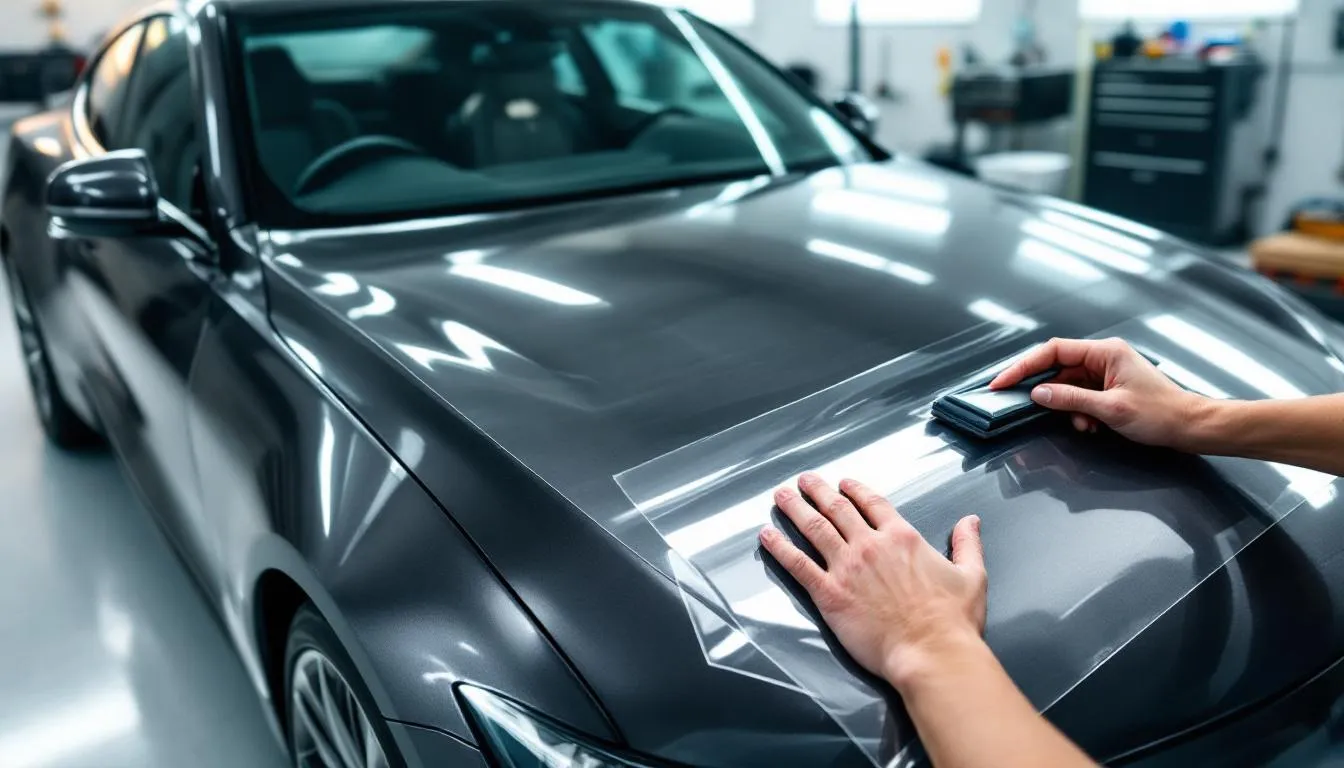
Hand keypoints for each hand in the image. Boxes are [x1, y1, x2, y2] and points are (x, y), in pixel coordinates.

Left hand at [759, 473, 986, 688]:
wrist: (932, 652)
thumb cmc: (952, 620)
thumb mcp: (971, 575)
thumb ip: (967, 544)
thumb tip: (969, 521)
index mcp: (902, 537)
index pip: (873, 503)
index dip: (854, 489)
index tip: (843, 483)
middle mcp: (870, 545)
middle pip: (837, 509)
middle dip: (817, 491)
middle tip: (802, 481)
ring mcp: (847, 567)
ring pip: (814, 528)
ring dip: (794, 508)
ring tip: (780, 496)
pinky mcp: (829, 593)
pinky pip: (798, 564)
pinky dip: (780, 547)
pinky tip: (767, 535)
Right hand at [989, 337, 1204, 449]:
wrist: (1190, 426)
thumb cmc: (1161, 413)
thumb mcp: (1111, 409)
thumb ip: (1071, 399)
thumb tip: (1038, 394)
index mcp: (1105, 351)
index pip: (1053, 351)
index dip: (1023, 366)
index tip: (1003, 381)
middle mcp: (1103, 357)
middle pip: (1057, 368)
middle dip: (1043, 390)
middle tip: (1016, 401)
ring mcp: (1106, 372)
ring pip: (1067, 386)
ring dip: (1066, 408)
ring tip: (1082, 425)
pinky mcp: (1108, 388)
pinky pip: (1080, 397)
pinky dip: (1078, 413)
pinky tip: (1091, 426)